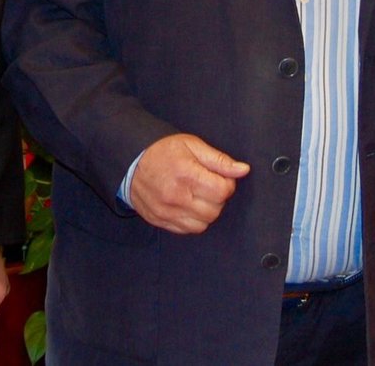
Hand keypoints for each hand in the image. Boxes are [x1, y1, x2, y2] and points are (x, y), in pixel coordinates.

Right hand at [129, 133, 249, 233]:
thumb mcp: (192, 145)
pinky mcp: (161, 221)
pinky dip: (194, 220)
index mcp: (186, 174)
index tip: (218, 176)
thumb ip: (219, 159)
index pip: (222, 191)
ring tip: (197, 194)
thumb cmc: (163, 150)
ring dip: (207, 210)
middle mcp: (176, 196)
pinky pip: (188, 229)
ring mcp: (167, 211)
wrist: (131, 160)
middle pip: (215, 209)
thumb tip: (243, 170)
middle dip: (217, 197)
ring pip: (204, 223)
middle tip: (207, 184)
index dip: (226, 183)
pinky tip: (188, 204)